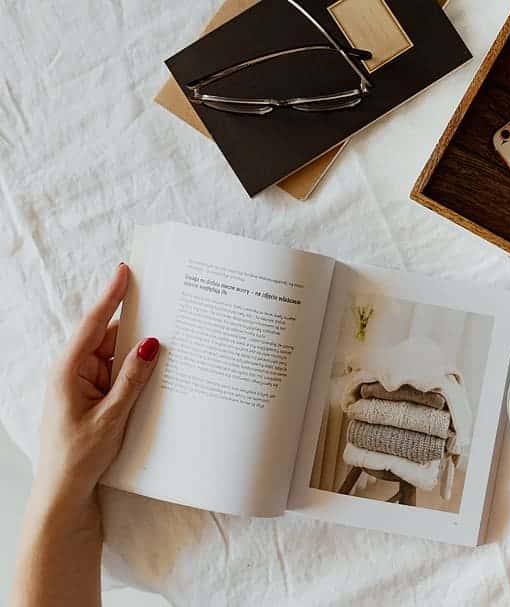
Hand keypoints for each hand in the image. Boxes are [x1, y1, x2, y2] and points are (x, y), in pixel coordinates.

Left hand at [34, 263, 159, 505]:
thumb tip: (151, 344)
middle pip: (107, 338)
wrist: (65, 497)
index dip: (111, 296)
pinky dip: (136, 371)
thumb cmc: (79, 459)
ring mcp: (84, 386)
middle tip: (163, 302)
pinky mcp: (94, 399)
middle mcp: (74, 373)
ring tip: (170, 337)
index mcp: (68, 372)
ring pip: (116, 357)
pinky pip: (118, 375)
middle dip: (134, 323)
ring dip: (138, 352)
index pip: (92, 325)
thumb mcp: (111, 417)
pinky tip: (158, 368)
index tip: (124, 271)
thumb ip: (132, 378)